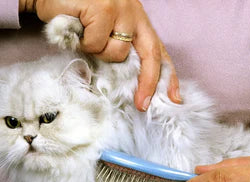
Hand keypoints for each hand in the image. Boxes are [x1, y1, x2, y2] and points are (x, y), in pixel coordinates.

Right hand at [20, 0, 180, 111]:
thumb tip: (130, 82)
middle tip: (141, 103)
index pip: (158, 50)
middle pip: (150, 55)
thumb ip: (117, 48)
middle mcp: (133, 12)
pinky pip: (96, 44)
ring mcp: (119, 8)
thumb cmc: (75, 14)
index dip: (167, 75)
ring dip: (98, 52)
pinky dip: (83, 42)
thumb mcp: (102, 31)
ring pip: (117, 53)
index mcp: (137, 19)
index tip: (174, 98)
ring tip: (84, 36)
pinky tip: (76, 27)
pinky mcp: (103, 8)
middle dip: (147, 82)